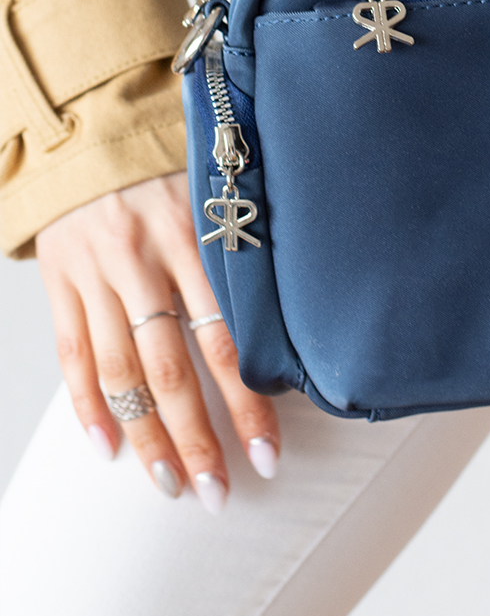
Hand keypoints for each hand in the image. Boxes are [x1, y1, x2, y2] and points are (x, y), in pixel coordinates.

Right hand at [36, 173, 279, 506]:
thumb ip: (249, 243)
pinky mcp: (60, 279)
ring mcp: (98, 272)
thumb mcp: (220, 184)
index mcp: (195, 232)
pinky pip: (72, 353)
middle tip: (222, 493)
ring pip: (123, 371)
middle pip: (174, 368)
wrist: (91, 122)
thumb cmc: (172, 157)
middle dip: (199, 437)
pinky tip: (108, 449)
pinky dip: (88, 405)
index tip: (271, 452)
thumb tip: (304, 312)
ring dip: (147, 437)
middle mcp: (144, 258)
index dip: (249, 401)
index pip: (229, 336)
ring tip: (172, 485)